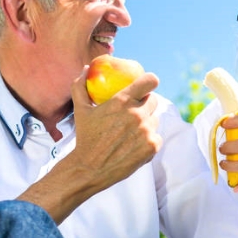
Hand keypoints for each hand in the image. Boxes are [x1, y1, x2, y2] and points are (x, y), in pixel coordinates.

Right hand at [71, 65, 162, 189]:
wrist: (89, 168)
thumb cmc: (85, 138)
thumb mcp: (80, 110)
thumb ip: (80, 86)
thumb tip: (86, 69)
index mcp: (122, 101)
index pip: (149, 81)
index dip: (150, 81)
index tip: (147, 85)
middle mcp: (137, 114)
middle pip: (153, 101)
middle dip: (145, 104)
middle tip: (134, 112)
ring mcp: (146, 131)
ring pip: (155, 120)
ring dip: (147, 123)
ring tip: (131, 132)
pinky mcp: (152, 146)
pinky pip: (157, 137)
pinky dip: (149, 140)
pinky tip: (135, 144)